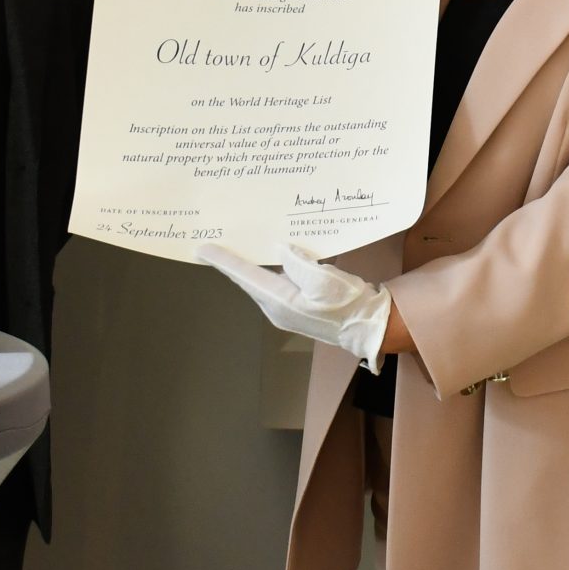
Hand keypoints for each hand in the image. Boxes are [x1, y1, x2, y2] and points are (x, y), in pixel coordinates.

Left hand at [199, 243, 390, 369]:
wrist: (366, 326)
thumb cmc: (347, 303)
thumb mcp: (324, 279)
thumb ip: (296, 262)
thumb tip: (278, 249)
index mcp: (279, 300)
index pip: (245, 275)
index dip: (223, 260)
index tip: (202, 248)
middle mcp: (275, 308)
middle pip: (247, 280)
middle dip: (231, 262)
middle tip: (214, 243)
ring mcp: (283, 311)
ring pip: (258, 283)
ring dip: (248, 266)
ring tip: (236, 247)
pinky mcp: (293, 309)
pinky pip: (272, 286)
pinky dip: (264, 272)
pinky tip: (266, 260)